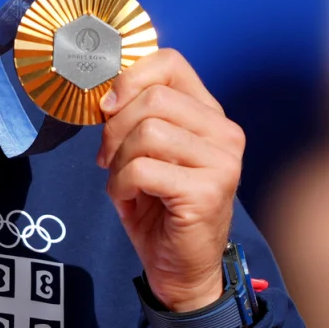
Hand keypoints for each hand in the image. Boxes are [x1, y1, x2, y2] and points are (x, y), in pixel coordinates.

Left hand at [96, 49, 243, 311]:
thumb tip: (104, 89)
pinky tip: (130, 199)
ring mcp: (222, 162)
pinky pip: (143, 169)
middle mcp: (224, 133)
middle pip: (152, 98)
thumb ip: (135, 113)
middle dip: (115, 127)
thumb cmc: (158, 203)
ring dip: (118, 160)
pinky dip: (121, 184)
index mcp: (209, 113)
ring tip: (122, 181)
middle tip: (107, 157)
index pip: (170, 62)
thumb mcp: (145, 148)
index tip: (108, 107)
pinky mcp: (207, 192)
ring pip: (147, 132)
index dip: (129, 78)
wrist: (180, 266)